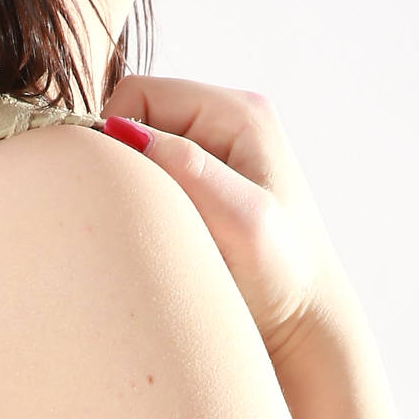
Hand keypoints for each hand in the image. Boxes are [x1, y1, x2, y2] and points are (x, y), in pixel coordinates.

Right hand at [100, 75, 357, 363]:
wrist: (306, 324)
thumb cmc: (282, 277)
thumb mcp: (240, 221)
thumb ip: (190, 171)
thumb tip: (126, 133)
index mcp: (239, 113)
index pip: (141, 95)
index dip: (112, 136)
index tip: (115, 195)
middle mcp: (229, 121)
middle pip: (140, 117)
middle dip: (124, 163)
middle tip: (134, 220)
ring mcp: (221, 153)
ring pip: (146, 150)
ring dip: (136, 189)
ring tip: (154, 233)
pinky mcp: (212, 186)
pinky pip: (159, 178)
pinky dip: (148, 205)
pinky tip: (163, 239)